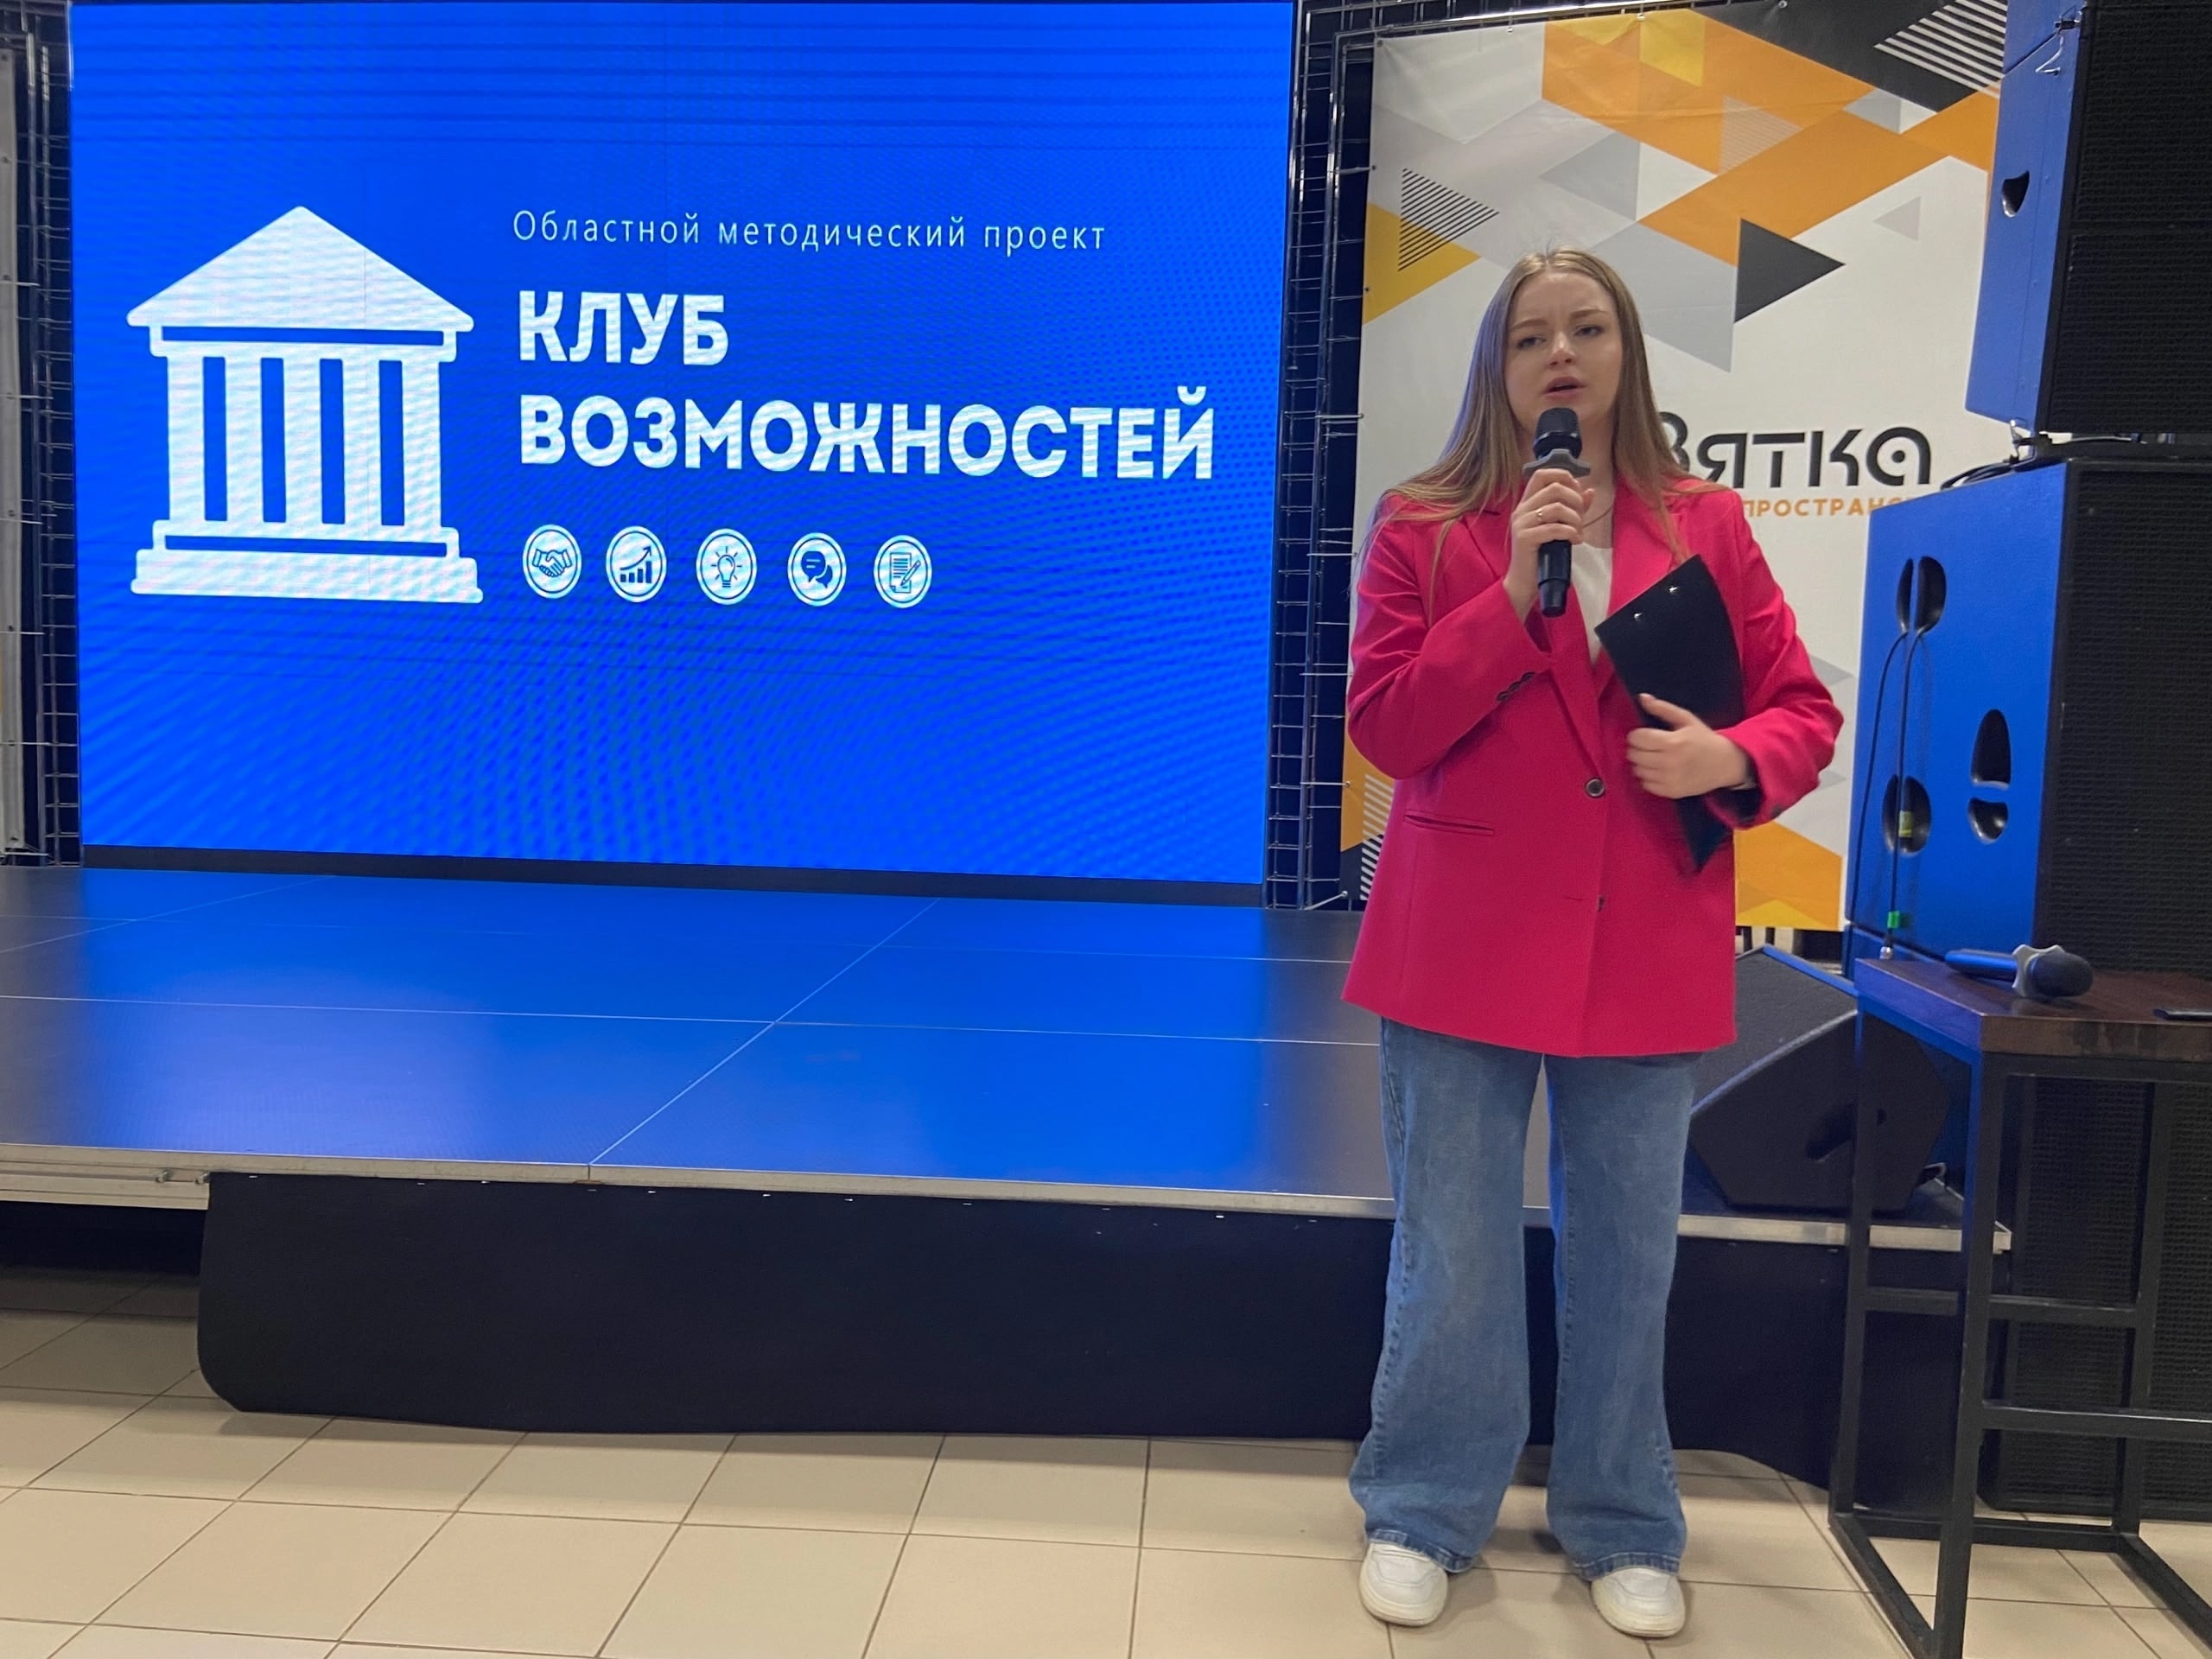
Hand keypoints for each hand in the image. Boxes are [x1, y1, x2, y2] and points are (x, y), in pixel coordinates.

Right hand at [1505, 467, 1596, 617]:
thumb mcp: (1559, 527)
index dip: (1563, 476)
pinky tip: (1575, 541)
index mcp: (1527, 504)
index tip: (1577, 491)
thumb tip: (1590, 491)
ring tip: (1578, 532)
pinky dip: (1571, 533)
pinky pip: (1555, 528)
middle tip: (1581, 517)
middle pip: (1553, 488)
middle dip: (1575, 500)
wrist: (1523, 582)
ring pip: (1557, 507)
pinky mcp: (1525, 538)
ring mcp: (1521, 524)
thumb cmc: (1542, 555)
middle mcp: (1521, 510)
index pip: (1541, 474)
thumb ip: (1573, 509)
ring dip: (1575, 519)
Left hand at [1628, 695, 1751, 798]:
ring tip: (1652, 758)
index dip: (1636, 735)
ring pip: (1637, 770)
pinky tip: (1657, 770)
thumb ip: (1662, 708)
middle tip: (1647, 746)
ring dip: (1640, 763)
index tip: (1644, 734)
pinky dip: (1647, 777)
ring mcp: (1669, 779)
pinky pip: (1645, 785)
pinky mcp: (1671, 792)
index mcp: (1672, 742)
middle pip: (1633, 755)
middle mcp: (1668, 762)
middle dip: (1636, 748)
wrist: (1725, 764)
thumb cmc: (1704, 739)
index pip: (1636, 738)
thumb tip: (1642, 697)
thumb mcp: (1686, 719)